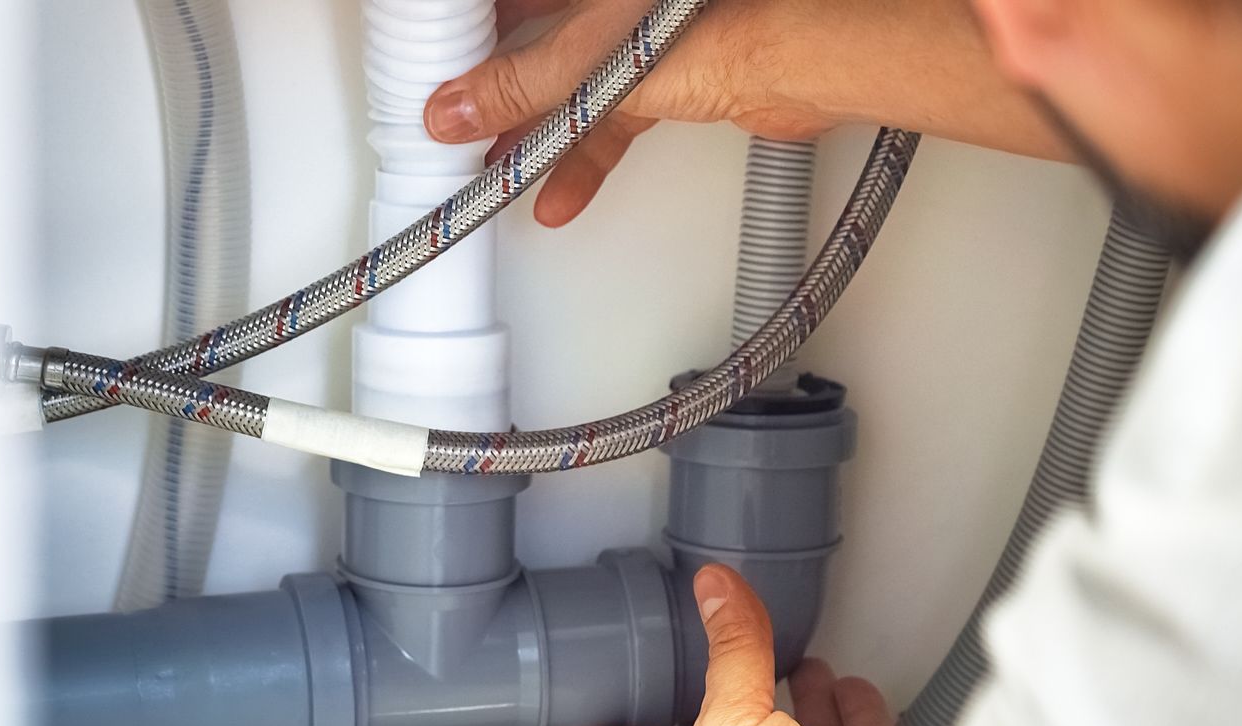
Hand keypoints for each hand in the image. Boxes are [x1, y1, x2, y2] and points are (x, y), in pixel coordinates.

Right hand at [425, 0, 836, 226]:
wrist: (804, 56)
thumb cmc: (714, 20)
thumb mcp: (590, 57)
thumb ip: (521, 85)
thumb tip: (457, 109)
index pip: (512, 2)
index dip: (472, 29)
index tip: (437, 65)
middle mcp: (616, 1)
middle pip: (537, 39)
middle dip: (498, 91)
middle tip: (460, 125)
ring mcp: (646, 31)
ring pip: (574, 84)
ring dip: (538, 135)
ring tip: (502, 171)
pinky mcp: (677, 73)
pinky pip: (613, 115)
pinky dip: (587, 155)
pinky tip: (563, 191)